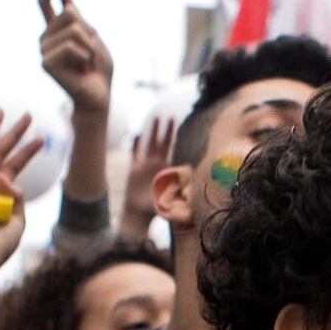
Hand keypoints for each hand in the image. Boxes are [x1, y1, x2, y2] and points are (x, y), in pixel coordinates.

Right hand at [0, 110, 42, 275]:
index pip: (13, 168)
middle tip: (29, 116)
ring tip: (14, 113)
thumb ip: (18, 198)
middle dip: (15, 135)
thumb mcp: (18, 220)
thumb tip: (11, 178)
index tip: (40, 139)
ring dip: (1, 130)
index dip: (26, 152)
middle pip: (2, 154)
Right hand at [37, 0, 111, 115]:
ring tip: (86, 62)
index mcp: (55, 30)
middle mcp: (45, 38)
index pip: (44, 4)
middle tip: (89, 52)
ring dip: (89, 46)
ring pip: (74, 30)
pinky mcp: (46, 63)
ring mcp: (43, 50)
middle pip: (69, 13)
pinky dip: (85, 57)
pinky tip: (81, 69)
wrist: (98, 95)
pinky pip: (72, 46)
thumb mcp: (93, 37)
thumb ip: (79, 19)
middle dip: (88, 30)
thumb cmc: (98, 69)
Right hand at [121, 117, 174, 238]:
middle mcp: (156, 163)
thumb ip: (184, 188)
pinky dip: (136, 144)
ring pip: (149, 144)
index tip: (181, 124)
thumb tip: (197, 181)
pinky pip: (135, 153)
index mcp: (167, 167)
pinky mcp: (134, 169)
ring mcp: (144, 164)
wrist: (140, 213)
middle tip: (170, 116)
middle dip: (166, 130)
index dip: (175, 137)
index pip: (172, 149)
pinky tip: (138, 133)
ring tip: (156, 118)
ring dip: (152, 131)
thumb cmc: (157, 206)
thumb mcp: (173, 196)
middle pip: (162, 142)